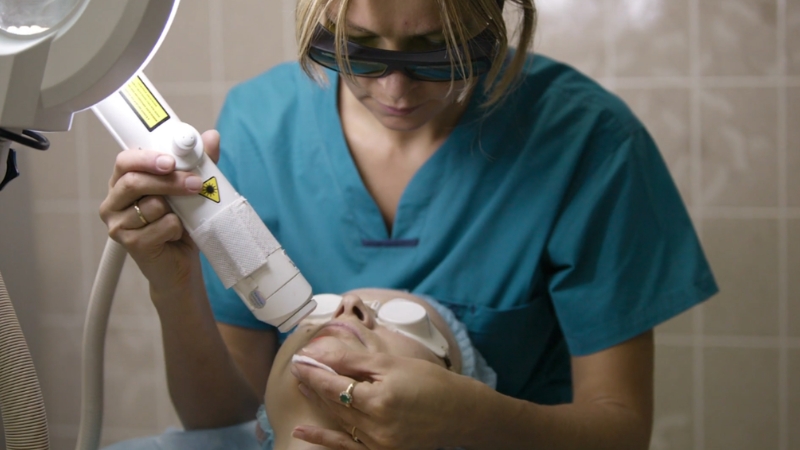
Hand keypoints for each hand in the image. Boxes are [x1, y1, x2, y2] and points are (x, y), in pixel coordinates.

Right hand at [99, 130, 220, 295]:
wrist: (180, 263)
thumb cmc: (180, 224)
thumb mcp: (191, 190)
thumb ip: (199, 163)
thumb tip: (211, 137)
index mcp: (123, 182)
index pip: (125, 161)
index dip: (147, 158)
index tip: (171, 161)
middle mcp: (114, 202)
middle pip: (134, 182)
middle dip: (169, 181)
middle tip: (195, 183)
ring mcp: (118, 224)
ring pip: (150, 205)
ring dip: (176, 208)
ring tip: (183, 215)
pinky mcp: (130, 244)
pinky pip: (160, 227)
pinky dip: (175, 228)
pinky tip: (175, 235)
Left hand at [290, 340, 477, 449]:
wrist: (461, 413)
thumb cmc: (431, 382)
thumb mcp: (392, 365)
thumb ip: (354, 361)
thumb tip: (321, 353)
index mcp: (377, 400)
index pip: (333, 384)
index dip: (314, 371)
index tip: (299, 359)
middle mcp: (374, 426)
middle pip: (333, 402)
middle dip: (313, 383)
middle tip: (298, 368)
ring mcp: (377, 443)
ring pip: (338, 420)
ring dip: (318, 403)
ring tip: (302, 385)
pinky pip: (345, 447)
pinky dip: (323, 439)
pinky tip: (302, 430)